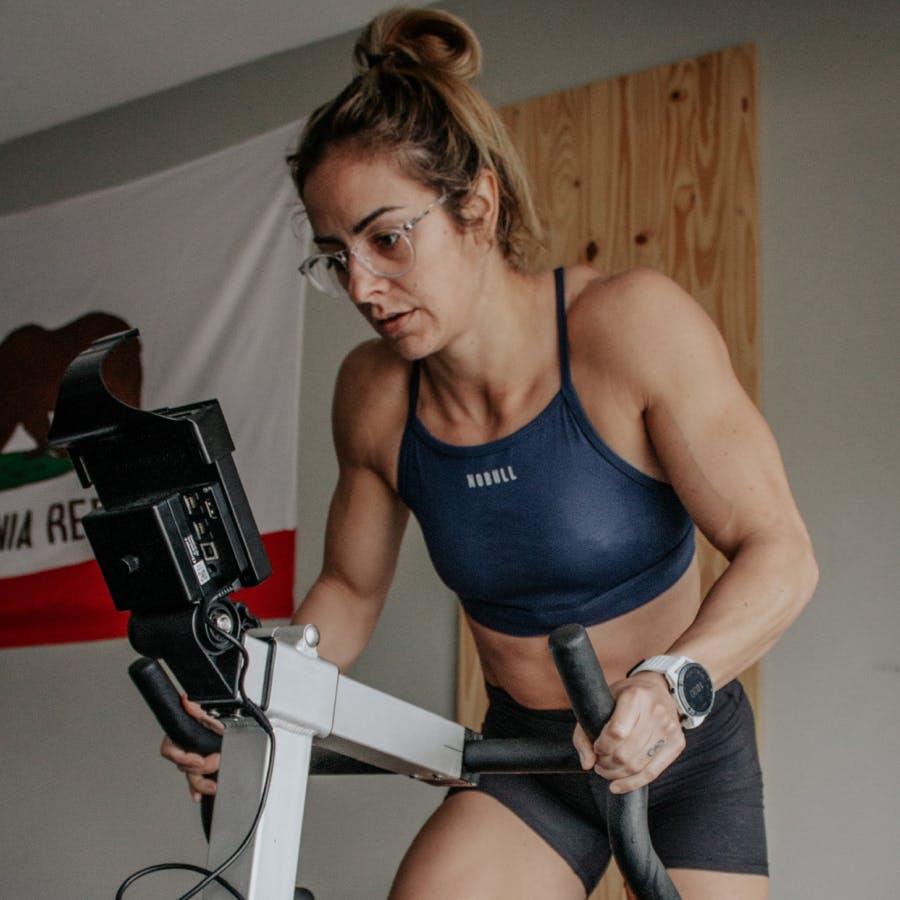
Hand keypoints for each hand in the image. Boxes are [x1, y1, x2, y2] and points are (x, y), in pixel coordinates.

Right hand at [159, 695, 223, 801]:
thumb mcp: (209, 712)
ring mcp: (194, 761)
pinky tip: (200, 796)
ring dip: (202, 783)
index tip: (198, 759)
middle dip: (200, 767)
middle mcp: (186, 749)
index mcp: (182, 736)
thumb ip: (197, 709)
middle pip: (182, 767)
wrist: (234, 724)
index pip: (169, 751)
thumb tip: (187, 701)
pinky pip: (196, 783)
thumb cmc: (216, 717)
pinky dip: (199, 790)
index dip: (183, 757)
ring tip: (214, 784)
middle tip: (216, 761)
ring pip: (190, 777)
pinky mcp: (203, 769)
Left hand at [572, 672, 684, 793]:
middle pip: (626, 752)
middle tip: (599, 764)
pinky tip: (618, 785)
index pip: (616, 732)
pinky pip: (653, 772)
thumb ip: (584, 733)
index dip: (602, 746)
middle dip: (607, 764)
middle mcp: (655, 711)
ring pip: (638, 765)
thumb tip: (586, 764)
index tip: (596, 748)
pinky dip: (632, 783)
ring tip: (607, 771)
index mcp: (635, 696)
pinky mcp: (677, 743)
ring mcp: (669, 728)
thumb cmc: (624, 698)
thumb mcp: (601, 704)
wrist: (658, 689)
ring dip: (617, 774)